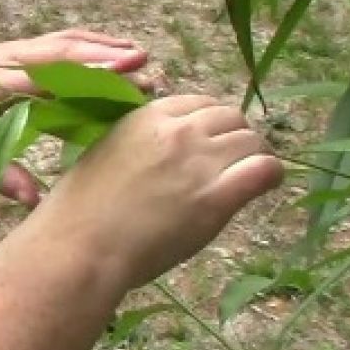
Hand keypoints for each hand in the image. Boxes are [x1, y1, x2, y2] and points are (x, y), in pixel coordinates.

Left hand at [0, 30, 150, 204]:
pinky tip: (114, 51)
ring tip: (143, 58)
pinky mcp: (19, 51)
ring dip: (103, 48)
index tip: (129, 72)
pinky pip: (60, 43)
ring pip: (66, 43)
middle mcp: (12, 59)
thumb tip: (36, 200)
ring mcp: (17, 51)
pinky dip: (89, 44)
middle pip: (68, 55)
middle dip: (109, 61)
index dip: (91, 72)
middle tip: (151, 74)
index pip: (53, 74)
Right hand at [36, 95, 283, 290]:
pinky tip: (263, 186)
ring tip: (249, 177)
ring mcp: (200, 162)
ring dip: (254, 156)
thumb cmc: (79, 209)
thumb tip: (166, 150)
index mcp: (146, 116)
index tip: (210, 143)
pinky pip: (265, 170)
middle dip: (235, 137)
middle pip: (231, 117)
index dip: (211, 123)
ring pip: (252, 141)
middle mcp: (178, 131)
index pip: (200, 103)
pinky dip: (270, 175)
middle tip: (232, 163)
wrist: (81, 246)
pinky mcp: (217, 197)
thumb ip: (141, 141)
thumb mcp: (105, 151)